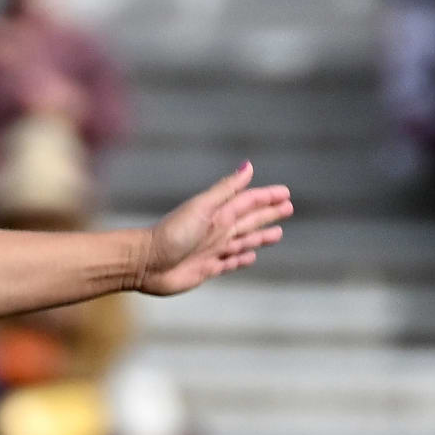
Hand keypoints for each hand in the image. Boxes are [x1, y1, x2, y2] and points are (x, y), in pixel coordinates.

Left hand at [135, 164, 294, 295]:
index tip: (286, 193)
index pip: (249, 201)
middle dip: (269, 214)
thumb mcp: (202, 207)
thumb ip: (226, 189)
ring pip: (243, 241)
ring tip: (278, 233)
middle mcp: (217, 230)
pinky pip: (230, 263)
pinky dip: (241, 259)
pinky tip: (251, 256)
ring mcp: (212, 250)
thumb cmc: (172, 233)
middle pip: (250, 220)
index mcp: (218, 213)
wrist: (146, 263)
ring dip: (260, 236)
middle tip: (289, 208)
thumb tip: (249, 166)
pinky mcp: (207, 269)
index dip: (267, 197)